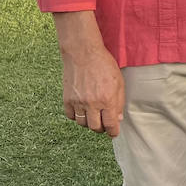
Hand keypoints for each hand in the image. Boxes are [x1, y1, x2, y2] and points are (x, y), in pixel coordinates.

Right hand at [54, 12, 123, 136]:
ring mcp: (78, 102)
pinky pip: (71, 116)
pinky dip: (77, 116)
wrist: (82, 53)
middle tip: (104, 124)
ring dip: (89, 123)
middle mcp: (92, 103)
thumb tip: (118, 118)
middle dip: (101, 128)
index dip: (113, 132)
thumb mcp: (119, 82)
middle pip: (96, 127)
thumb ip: (119, 102)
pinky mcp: (67, 99)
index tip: (113, 133)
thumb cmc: (103, 65)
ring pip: (82, 124)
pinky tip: (82, 110)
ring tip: (93, 116)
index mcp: (107, 99)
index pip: (110, 125)